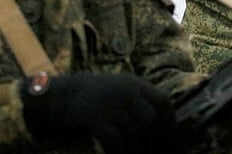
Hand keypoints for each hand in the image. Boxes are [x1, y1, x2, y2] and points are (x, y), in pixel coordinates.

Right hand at [19, 72, 174, 153]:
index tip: (170, 139)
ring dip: (140, 151)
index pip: (163, 102)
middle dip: (157, 141)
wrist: (61, 94)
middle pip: (151, 120)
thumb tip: (163, 126)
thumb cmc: (97, 97)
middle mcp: (125, 92)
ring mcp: (110, 105)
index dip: (170, 122)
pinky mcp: (94, 118)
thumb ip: (141, 101)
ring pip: (134, 134)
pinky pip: (115, 142)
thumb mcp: (121, 89)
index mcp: (135, 84)